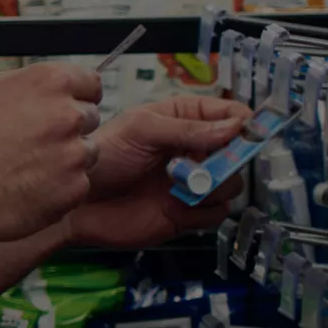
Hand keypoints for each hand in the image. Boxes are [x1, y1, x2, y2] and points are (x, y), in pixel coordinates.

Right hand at [0, 62, 102, 242]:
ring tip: (24, 167)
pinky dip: (57, 188)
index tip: (62, 107)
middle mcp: (68, 115)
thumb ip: (21, 82)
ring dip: (64, 160)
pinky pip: (76, 186)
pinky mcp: (73, 190)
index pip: (90, 82)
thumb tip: (39, 84)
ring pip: (85, 154)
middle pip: (89, 118)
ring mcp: (74, 155)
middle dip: (67, 128)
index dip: (75, 96)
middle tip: (32, 141)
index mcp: (48, 82)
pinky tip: (25, 187)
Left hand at [63, 95, 253, 248]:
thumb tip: (232, 127)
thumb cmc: (101, 157)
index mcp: (183, 119)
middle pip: (239, 152)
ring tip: (177, 186)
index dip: (243, 123)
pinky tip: (172, 207)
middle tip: (204, 166)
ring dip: (212, 187)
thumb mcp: (141, 131)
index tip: (248, 132)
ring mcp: (193, 182)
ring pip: (232, 184)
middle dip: (228, 160)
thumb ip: (187, 129)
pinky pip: (216, 213)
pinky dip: (199, 212)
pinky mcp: (189, 212)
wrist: (79, 204)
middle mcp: (193, 150)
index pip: (229, 114)